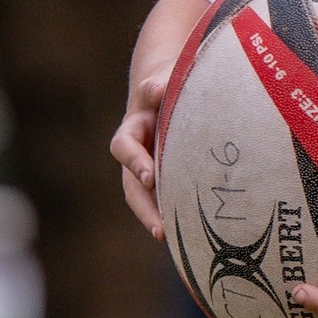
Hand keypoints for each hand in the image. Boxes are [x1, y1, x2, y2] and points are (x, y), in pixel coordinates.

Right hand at [110, 68, 168, 241]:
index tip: (149, 176)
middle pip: (132, 186)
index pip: (125, 146)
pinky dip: (173, 216)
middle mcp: (136, 152)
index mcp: (134, 127)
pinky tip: (191, 235)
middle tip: (160, 229)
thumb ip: (159, 84)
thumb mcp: (163, 77)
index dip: (135, 161)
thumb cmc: (168, 81)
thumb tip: (158, 90)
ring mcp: (149, 167)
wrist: (167, 86)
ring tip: (170, 240)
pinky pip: (165, 200)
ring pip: (146, 199)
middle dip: (144, 209)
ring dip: (156, 219)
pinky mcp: (165, 178)